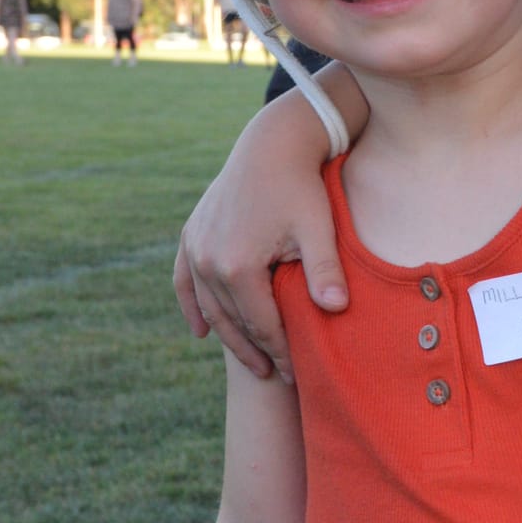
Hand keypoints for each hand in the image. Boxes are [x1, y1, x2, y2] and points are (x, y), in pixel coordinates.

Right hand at [174, 89, 350, 380]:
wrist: (272, 145)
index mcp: (238, 266)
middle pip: (234, 321)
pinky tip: (201, 332)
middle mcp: (208, 260)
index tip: (299, 375)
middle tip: (279, 377)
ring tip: (253, 363)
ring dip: (228, 337)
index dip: (282, 352)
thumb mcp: (319, 229)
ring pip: (210, 307)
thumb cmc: (302, 188)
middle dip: (257, 351)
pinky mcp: (191, 234)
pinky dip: (192, 307)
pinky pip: (185, 281)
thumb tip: (336, 310)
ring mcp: (195, 247)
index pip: (262, 324)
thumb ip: (325, 271)